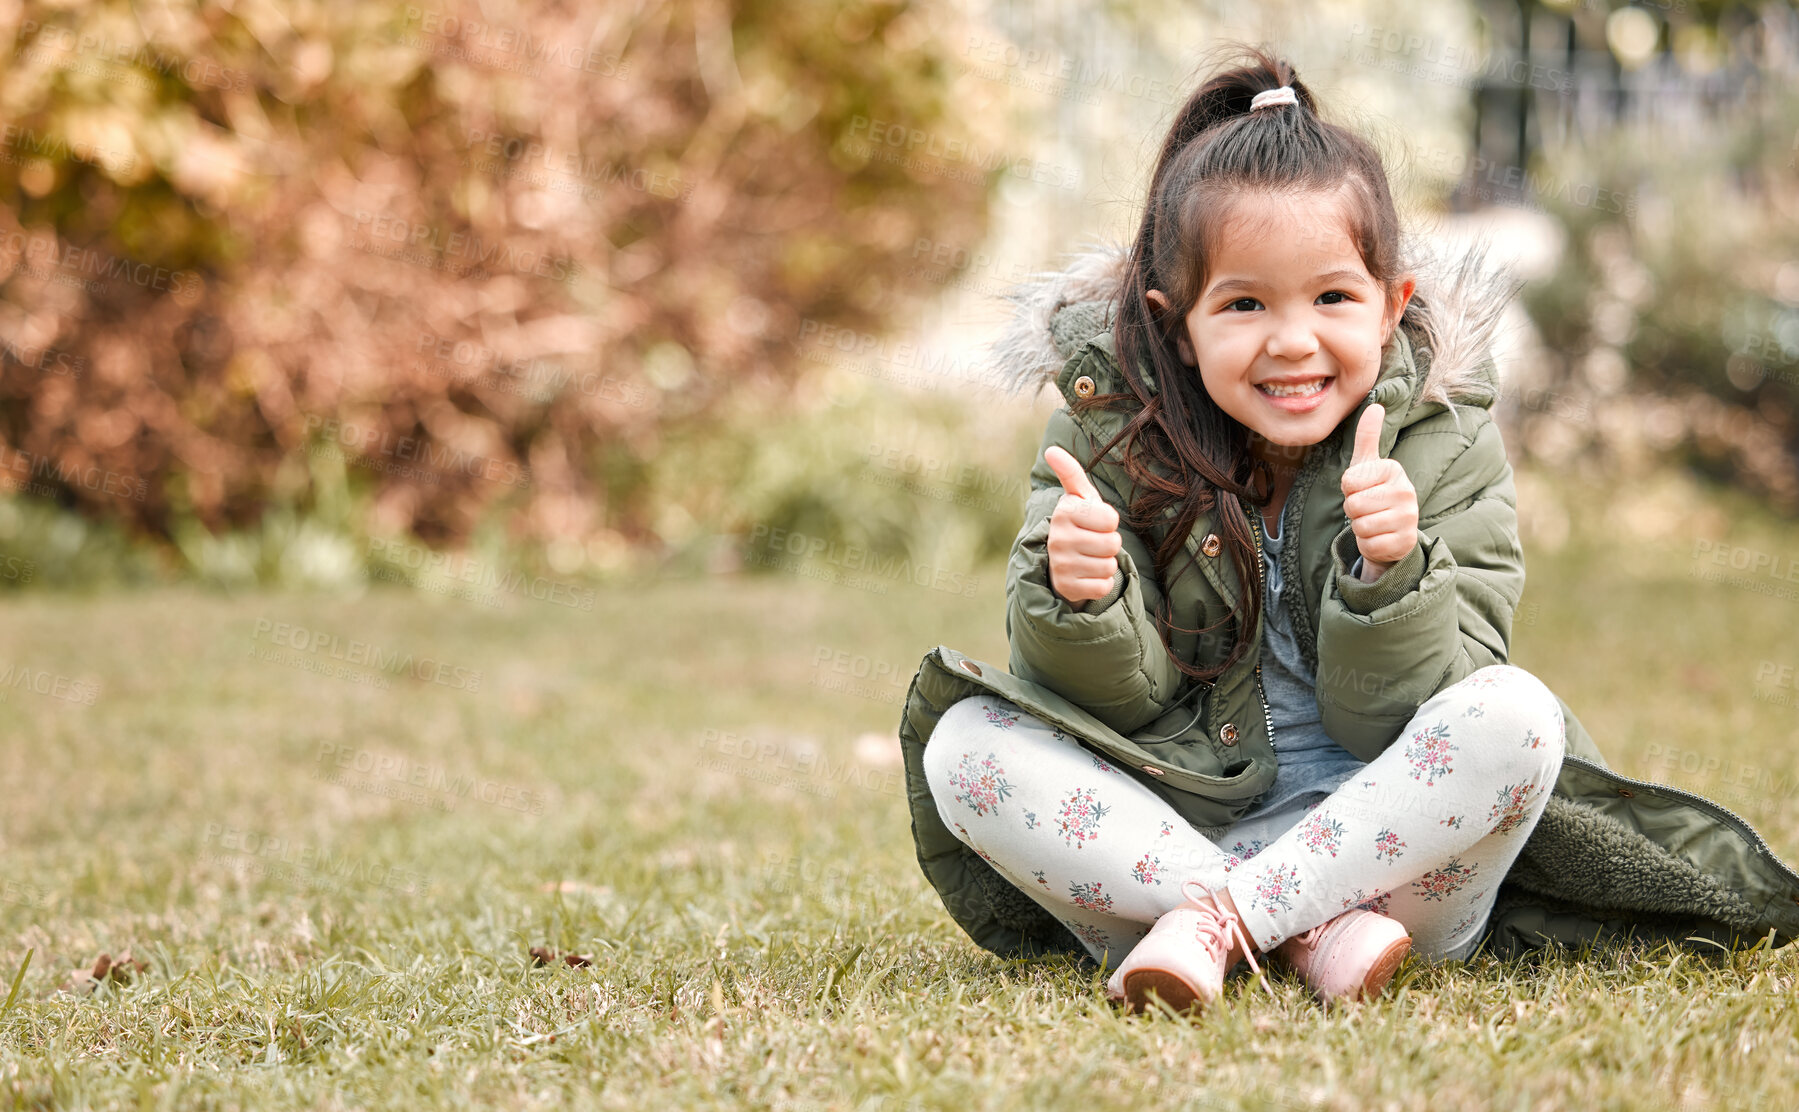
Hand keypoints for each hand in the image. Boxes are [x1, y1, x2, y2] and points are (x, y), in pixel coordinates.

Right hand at [1043, 446, 1121, 603]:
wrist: (1061, 563)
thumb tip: (1051, 450)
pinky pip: (1104, 586)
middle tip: (1093, 542)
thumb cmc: (1080, 523)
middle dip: (1109, 544)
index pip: (1111, 519)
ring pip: (1109, 565)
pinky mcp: (1067, 587)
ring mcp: (1061, 564)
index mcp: (1064, 512)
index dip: (1109, 522)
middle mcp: (1058, 538)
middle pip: (1113, 543)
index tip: (1094, 522)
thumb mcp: (1079, 498)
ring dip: (1105, 563)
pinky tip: (1087, 575)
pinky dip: (1101, 583)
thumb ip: (1071, 473)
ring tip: (1089, 558)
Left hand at [1340, 404, 1417, 578]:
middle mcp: (1406, 491)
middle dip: (1353, 511)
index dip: (1349, 490)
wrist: (1393, 531)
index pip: (1349, 482)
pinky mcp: (1405, 542)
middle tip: (1367, 509)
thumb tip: (1376, 405)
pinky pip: (1369, 544)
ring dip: (1360, 528)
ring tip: (1373, 521)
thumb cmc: (1374, 493)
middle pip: (1354, 505)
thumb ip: (1367, 436)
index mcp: (1394, 470)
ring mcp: (1408, 518)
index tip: (1362, 490)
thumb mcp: (1367, 465)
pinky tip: (1380, 537)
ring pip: (1361, 526)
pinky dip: (1368, 544)